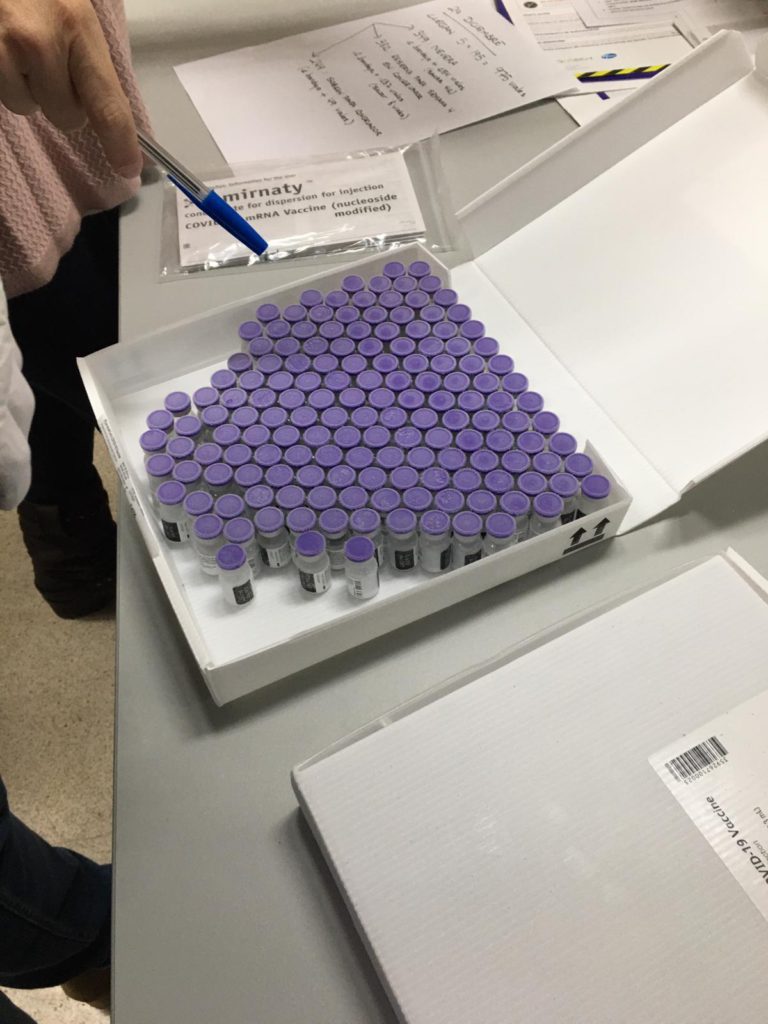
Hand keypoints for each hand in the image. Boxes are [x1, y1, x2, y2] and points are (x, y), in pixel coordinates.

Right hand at [0, 0, 141, 177]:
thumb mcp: (72, 10)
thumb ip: (88, 58)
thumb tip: (111, 115)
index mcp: (78, 26)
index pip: (107, 102)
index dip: (120, 141)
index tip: (129, 166)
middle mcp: (42, 40)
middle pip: (67, 115)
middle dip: (61, 100)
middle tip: (49, 62)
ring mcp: (6, 48)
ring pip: (28, 106)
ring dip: (27, 88)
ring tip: (19, 49)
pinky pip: (3, 95)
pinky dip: (5, 79)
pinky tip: (3, 47)